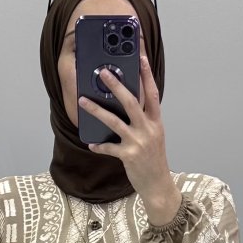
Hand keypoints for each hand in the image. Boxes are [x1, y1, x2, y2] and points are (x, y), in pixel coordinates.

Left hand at [77, 48, 172, 199]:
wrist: (159, 184)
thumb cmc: (154, 160)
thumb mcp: (154, 136)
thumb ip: (144, 120)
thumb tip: (129, 105)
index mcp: (156, 122)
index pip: (152, 93)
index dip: (147, 75)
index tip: (141, 58)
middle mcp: (148, 129)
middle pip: (131, 101)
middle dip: (116, 85)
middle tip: (103, 72)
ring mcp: (138, 142)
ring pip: (114, 121)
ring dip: (96, 109)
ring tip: (83, 100)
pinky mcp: (128, 156)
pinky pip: (109, 147)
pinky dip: (99, 145)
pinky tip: (90, 143)